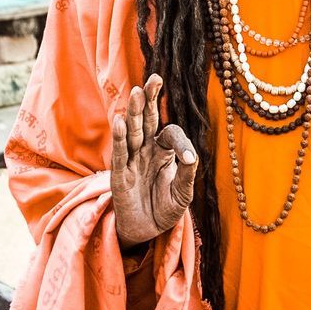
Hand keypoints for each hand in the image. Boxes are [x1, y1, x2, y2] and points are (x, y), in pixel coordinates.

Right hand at [110, 74, 197, 248]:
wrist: (147, 231)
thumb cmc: (165, 208)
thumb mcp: (183, 193)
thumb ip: (187, 173)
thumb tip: (190, 156)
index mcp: (163, 150)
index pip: (170, 133)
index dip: (180, 142)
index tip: (187, 159)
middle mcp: (146, 150)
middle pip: (146, 120)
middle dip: (149, 100)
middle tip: (154, 78)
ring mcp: (132, 161)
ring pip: (132, 132)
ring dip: (134, 112)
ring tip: (136, 92)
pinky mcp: (120, 176)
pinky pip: (120, 154)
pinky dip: (120, 138)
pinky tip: (120, 121)